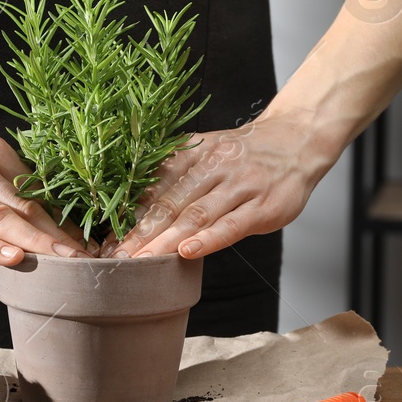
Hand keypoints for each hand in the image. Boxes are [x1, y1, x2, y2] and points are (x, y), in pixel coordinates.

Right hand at [0, 129, 85, 265]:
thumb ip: (1, 184)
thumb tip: (44, 219)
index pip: (36, 192)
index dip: (64, 219)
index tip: (89, 242)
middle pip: (25, 207)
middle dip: (60, 235)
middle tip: (88, 258)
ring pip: (1, 220)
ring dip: (37, 243)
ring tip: (66, 262)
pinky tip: (14, 257)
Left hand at [108, 114, 331, 259]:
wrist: (297, 139)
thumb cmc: (245, 154)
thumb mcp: (207, 152)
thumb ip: (176, 176)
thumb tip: (134, 208)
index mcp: (193, 154)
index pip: (152, 187)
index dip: (126, 215)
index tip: (104, 240)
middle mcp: (213, 167)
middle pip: (169, 203)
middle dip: (138, 233)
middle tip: (114, 258)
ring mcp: (239, 186)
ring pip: (196, 215)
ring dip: (165, 241)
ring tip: (141, 262)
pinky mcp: (263, 206)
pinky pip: (232, 225)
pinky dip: (208, 239)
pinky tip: (187, 253)